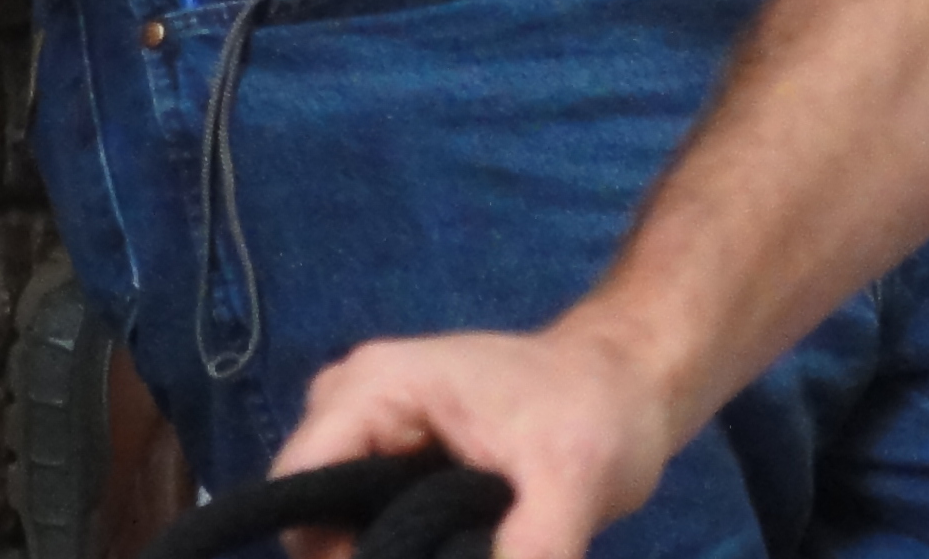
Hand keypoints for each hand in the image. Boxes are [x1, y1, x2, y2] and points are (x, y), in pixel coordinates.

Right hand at [278, 320, 681, 558]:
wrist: (630, 388)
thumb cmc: (598, 411)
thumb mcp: (572, 481)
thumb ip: (529, 553)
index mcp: (374, 387)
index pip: (298, 487)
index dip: (334, 557)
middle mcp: (353, 404)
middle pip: (313, 516)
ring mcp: (370, 434)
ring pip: (338, 530)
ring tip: (463, 556)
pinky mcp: (391, 466)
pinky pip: (366, 528)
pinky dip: (401, 554)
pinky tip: (455, 557)